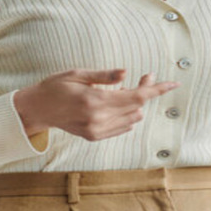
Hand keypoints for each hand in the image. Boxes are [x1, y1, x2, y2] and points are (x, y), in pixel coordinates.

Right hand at [14, 69, 180, 140]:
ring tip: (126, 88)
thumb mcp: (78, 74)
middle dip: (145, 90)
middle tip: (146, 75)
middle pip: (137, 106)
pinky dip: (126, 115)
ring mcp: (97, 130)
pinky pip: (122, 127)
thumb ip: (104, 76)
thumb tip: (126, 74)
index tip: (174, 84)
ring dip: (135, 103)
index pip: (136, 97)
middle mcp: (98, 119)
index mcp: (95, 101)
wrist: (37, 109)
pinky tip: (118, 102)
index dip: (157, 90)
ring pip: (132, 118)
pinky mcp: (94, 136)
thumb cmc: (56, 86)